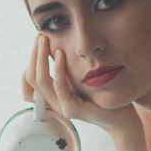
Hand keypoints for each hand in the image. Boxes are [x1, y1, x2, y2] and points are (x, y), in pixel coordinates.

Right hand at [22, 34, 137, 132]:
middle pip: (31, 77)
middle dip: (34, 54)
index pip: (29, 78)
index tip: (39, 39)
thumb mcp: (79, 78)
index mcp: (53, 96)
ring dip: (41, 57)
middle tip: (41, 35)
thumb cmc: (102, 93)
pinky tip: (61, 53)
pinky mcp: (71, 109)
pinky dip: (58, 67)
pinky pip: (59, 86)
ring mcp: (61, 107)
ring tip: (45, 39)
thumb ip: (66, 69)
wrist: (120, 115)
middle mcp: (53, 103)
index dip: (31, 58)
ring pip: (40, 80)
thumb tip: (56, 44)